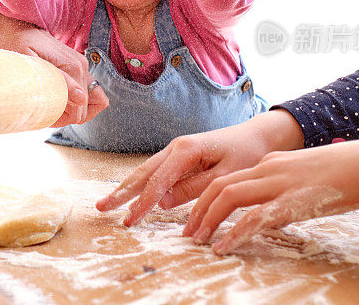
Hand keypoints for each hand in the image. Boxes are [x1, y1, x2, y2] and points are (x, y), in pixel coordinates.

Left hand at [0, 14, 108, 125]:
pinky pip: (88, 90)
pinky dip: (76, 100)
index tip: (43, 114)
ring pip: (93, 100)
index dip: (62, 119)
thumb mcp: (33, 66)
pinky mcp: (77, 66)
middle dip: (66, 116)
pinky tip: (57, 98)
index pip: (80, 109)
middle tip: (44, 111)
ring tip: (53, 106)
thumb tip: (82, 98)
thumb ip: (59, 82)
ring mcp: (82, 66)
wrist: (14, 26)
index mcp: (74, 67)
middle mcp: (82, 67)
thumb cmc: (16, 45)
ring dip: (75, 110)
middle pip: (85, 108)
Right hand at [96, 110, 304, 225]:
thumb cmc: (245, 155)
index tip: (129, 221)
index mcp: (186, 150)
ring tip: (107, 203)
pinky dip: (140, 184)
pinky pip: (155, 172)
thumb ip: (194, 189)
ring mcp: (175, 151)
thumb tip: (163, 203)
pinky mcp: (179, 157)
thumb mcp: (225, 176)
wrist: (256, 136)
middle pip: (143, 173)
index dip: (141, 203)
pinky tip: (129, 196)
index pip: (157, 182)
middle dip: (122, 192)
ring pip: (145, 171)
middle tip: (101, 208)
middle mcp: (176, 148)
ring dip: (126, 188)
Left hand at [185, 133, 358, 254]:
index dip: (207, 197)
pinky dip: (234, 233)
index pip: (229, 178)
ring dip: (208, 219)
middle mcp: (269, 169)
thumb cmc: (347, 173)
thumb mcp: (306, 179)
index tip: (197, 216)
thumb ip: (286, 194)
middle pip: (220, 185)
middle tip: (188, 231)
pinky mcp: (293, 201)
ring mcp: (280, 184)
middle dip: (198, 209)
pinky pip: (255, 217)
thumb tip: (273, 217)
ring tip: (197, 240)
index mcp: (271, 164)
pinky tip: (222, 247)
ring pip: (229, 197)